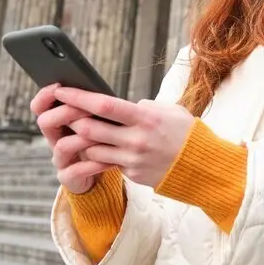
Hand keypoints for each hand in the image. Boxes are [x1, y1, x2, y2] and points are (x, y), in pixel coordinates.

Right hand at [30, 84, 110, 193]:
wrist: (102, 175)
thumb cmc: (103, 142)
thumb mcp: (99, 122)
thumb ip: (96, 109)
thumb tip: (102, 90)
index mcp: (59, 123)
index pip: (40, 107)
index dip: (45, 96)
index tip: (58, 86)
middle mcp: (56, 140)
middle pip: (45, 122)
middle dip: (65, 112)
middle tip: (86, 109)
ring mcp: (61, 160)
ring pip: (62, 146)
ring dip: (82, 138)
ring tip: (103, 135)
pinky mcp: (69, 179)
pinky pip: (76, 171)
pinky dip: (92, 165)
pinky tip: (109, 160)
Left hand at [53, 86, 195, 188]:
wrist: (201, 167)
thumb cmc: (186, 133)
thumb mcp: (169, 111)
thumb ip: (144, 107)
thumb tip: (123, 106)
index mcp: (145, 119)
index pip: (104, 106)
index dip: (79, 97)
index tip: (62, 90)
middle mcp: (136, 140)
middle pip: (90, 129)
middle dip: (72, 119)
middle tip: (63, 111)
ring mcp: (132, 160)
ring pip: (92, 149)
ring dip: (82, 140)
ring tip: (77, 130)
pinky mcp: (132, 174)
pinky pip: (106, 163)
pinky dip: (98, 155)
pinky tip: (94, 148)